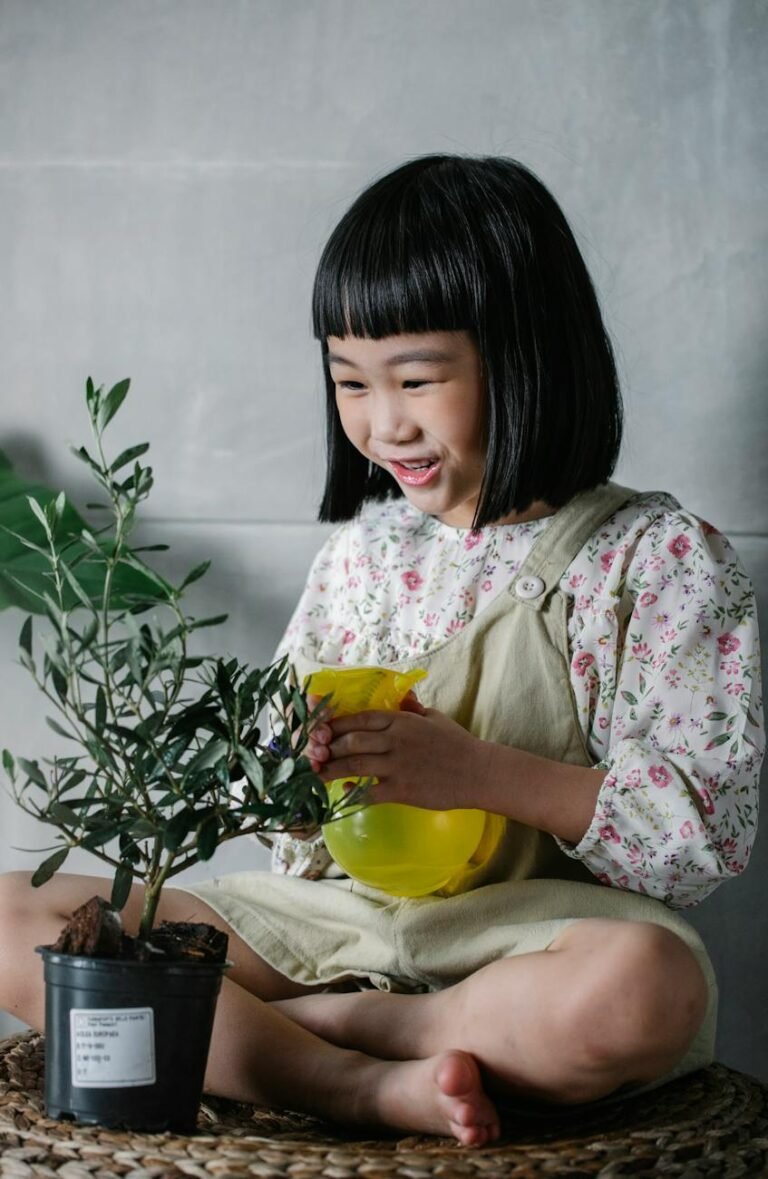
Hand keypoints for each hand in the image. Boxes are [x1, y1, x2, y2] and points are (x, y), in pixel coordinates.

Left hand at [306, 694, 485, 810]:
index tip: (320, 730)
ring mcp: (397, 765)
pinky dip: (353, 794)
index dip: (335, 724)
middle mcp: (395, 740)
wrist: (477, 772)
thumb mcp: (433, 717)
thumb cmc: (456, 743)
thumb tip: (400, 698)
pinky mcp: (401, 790)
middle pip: (351, 740)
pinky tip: (343, 795)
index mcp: (401, 720)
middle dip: (328, 747)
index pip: (360, 718)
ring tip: (316, 774)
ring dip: (331, 769)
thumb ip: (412, 709)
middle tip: (313, 754)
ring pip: (354, 764)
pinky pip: (369, 792)